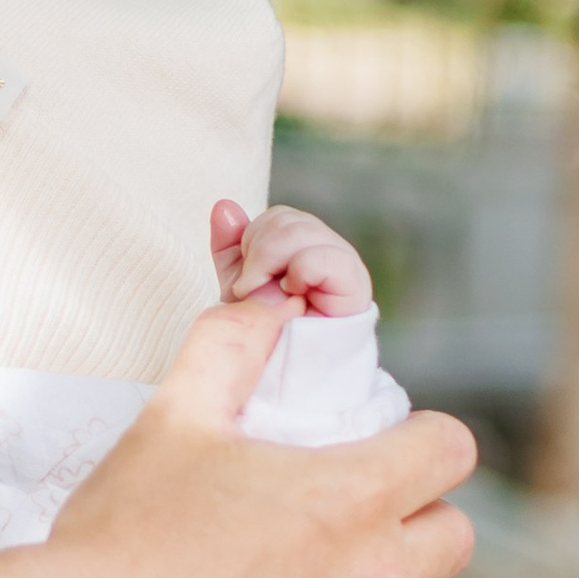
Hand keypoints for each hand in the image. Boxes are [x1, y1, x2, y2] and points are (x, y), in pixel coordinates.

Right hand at [0, 297, 472, 577]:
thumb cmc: (113, 539)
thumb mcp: (170, 420)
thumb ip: (233, 347)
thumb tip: (272, 302)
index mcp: (348, 496)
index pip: (452, 451)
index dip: (420, 446)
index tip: (385, 457)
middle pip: (453, 541)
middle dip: (410, 527)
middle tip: (343, 534)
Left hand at [210, 195, 373, 317]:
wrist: (284, 371)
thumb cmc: (266, 331)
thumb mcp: (240, 286)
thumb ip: (231, 247)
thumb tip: (224, 206)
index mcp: (305, 244)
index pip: (278, 216)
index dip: (252, 241)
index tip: (247, 279)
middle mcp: (328, 247)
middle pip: (288, 219)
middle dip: (258, 254)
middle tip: (253, 290)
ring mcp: (344, 264)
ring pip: (301, 231)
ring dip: (271, 265)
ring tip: (271, 297)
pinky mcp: (354, 284)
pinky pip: (322, 256)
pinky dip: (299, 273)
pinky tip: (294, 298)